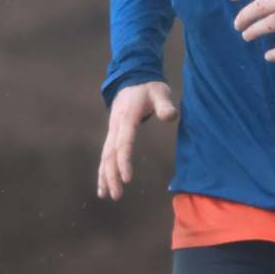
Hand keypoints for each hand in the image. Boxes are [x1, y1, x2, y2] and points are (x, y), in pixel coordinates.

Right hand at [97, 80, 177, 199]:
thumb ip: (165, 105)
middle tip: (117, 195)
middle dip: (112, 175)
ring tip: (106, 196)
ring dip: (105, 176)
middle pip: (110, 153)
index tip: (127, 178)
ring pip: (105, 156)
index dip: (124, 160)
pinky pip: (106, 155)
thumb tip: (170, 116)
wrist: (133, 78)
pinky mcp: (112, 134)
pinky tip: (104, 186)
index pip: (124, 142)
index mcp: (126, 116)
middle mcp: (115, 125)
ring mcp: (112, 130)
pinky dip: (103, 170)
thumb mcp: (160, 92)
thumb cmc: (149, 88)